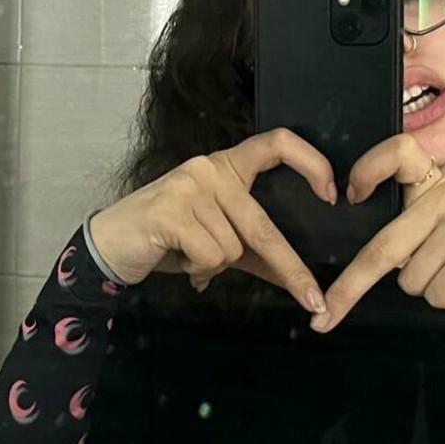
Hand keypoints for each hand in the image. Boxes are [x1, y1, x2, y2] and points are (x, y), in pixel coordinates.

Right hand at [88, 128, 335, 317]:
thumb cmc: (167, 240)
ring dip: (213, 265)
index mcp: (227, 166)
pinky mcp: (171, 209)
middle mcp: (210, 167)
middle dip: (290, 268)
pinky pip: (210, 255)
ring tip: (188, 255)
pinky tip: (177, 257)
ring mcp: (190, 185)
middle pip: (263, 224)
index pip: (277, 143)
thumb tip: (301, 281)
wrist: (111, 245)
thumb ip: (255, 251)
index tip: (333, 194)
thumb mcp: (216, 240)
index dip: (311, 162)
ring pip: (233, 247)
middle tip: (315, 299)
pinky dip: (198, 269)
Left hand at [309, 132, 444, 333]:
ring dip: (434, 291)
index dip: (369, 167)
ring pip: (411, 279)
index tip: (348, 196)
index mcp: (439, 188)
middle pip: (385, 247)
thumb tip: (361, 262)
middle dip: (350, 287)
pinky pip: (437, 293)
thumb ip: (415, 234)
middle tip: (326, 316)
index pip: (400, 152)